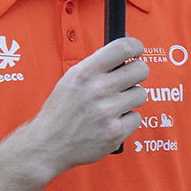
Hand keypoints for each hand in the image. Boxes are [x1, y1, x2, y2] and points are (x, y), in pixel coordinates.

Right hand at [22, 38, 147, 172]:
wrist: (49, 144)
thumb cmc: (61, 111)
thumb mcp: (71, 79)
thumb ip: (96, 65)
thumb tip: (124, 51)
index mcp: (85, 72)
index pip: (123, 48)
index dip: (136, 46)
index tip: (137, 50)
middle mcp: (98, 90)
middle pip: (140, 70)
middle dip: (138, 73)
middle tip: (129, 79)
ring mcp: (108, 112)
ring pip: (141, 94)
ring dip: (131, 99)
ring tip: (114, 105)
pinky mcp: (115, 132)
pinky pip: (137, 118)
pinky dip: (127, 120)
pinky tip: (112, 121)